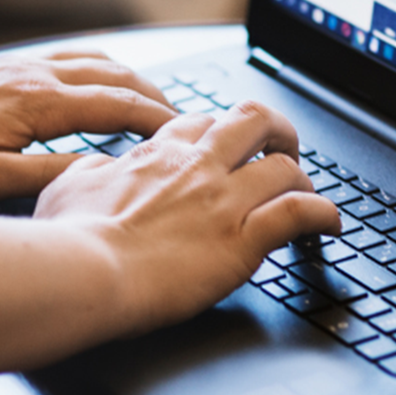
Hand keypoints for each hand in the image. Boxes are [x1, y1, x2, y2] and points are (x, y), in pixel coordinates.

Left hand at [0, 51, 177, 201]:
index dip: (159, 120)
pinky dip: (104, 67)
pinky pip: (72, 57)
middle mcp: (38, 76)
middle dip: (158, 96)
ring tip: (156, 101)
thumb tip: (103, 170)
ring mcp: (24, 67)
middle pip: (118, 76)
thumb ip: (51, 174)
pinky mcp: (10, 68)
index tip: (187, 135)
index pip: (120, 105)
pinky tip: (105, 79)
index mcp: (40, 103)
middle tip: (185, 120)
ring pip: (98, 61)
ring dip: (134, 79)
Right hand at [34, 100, 340, 330]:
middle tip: (283, 148)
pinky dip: (323, 215)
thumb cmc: (66, 238)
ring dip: (301, 179)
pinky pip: (300, 212)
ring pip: (285, 166)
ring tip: (307, 193)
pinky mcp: (243, 239)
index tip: (226, 148)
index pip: (202, 123)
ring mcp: (224, 201)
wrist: (80, 273)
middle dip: (276, 130)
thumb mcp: (67, 187)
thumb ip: (93, 170)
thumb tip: (100, 166)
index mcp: (158, 154)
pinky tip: (329, 225)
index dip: (220, 132)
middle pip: (254, 121)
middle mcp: (198, 167)